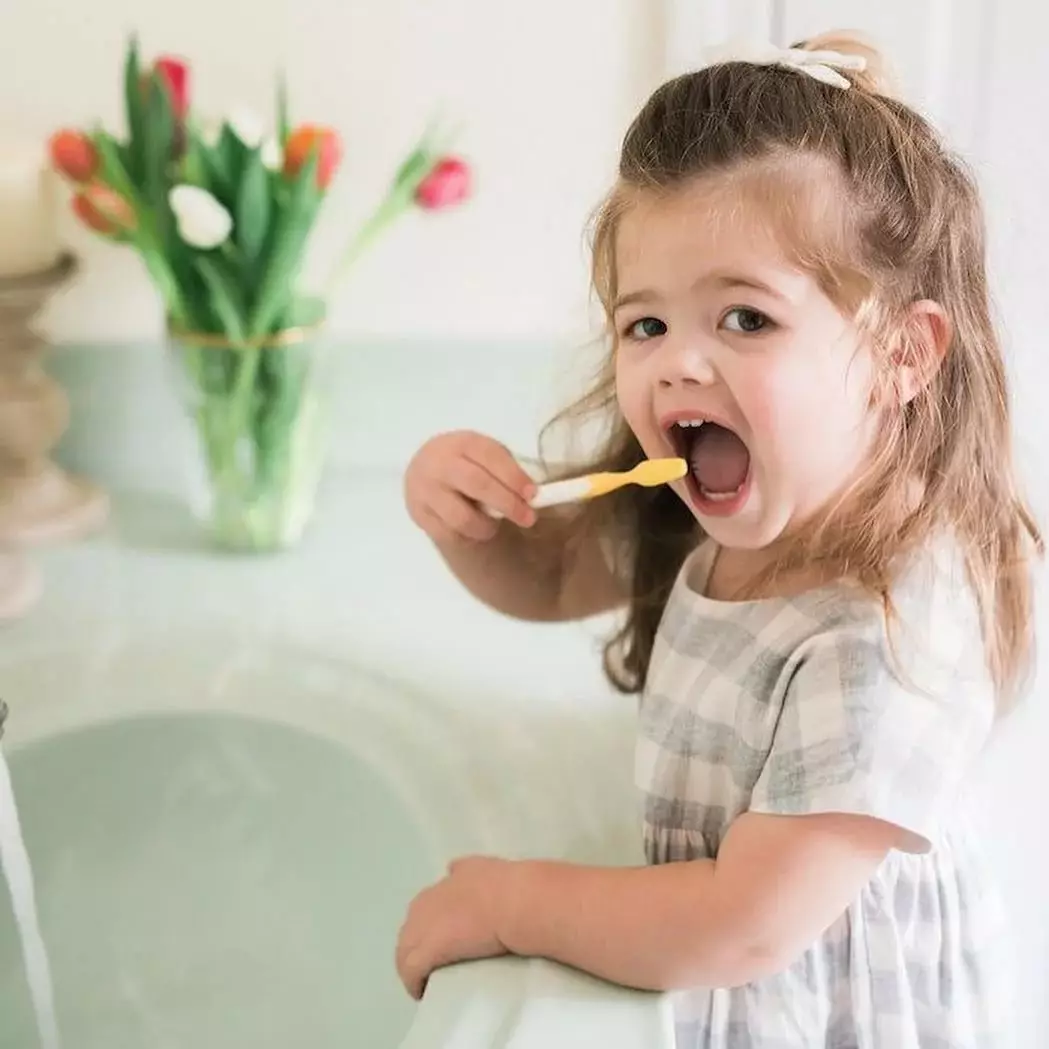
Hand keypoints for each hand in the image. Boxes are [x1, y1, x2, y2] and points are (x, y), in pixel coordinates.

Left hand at [395, 856, 514, 999]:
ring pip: (405, 950)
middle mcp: (425, 903)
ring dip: (414, 964)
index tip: (442, 936)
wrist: (511, 903)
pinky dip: (414, 982)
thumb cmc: (505, 885)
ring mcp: (423, 928)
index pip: (424, 908)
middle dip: (419, 944)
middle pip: (411, 930)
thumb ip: (467, 870)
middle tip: (436, 961)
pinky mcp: (426, 953)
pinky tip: (420, 991)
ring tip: (428, 979)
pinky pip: (411, 971)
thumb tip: (455, 872)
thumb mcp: (482, 866)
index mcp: (441, 886)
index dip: (431, 924)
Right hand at [404, 430, 536, 543]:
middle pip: (477, 485)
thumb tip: (531, 496)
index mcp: (461, 442)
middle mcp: (439, 463)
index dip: (514, 477)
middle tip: (527, 518)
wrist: (424, 469)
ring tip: (495, 525)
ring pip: (461, 517)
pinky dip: (468, 536)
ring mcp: (424, 490)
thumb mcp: (483, 454)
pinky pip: (449, 534)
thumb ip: (505, 469)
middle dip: (507, 503)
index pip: (490, 457)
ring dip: (486, 526)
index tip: (533, 495)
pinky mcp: (418, 514)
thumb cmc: (466, 461)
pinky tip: (474, 529)